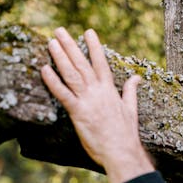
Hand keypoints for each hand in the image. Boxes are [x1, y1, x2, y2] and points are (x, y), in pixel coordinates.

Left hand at [41, 27, 153, 182]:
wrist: (122, 151)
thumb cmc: (126, 134)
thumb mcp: (131, 109)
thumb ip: (131, 91)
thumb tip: (138, 77)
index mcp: (110, 90)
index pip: (101, 63)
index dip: (94, 47)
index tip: (88, 32)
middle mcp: (98, 92)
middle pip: (83, 64)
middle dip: (71, 46)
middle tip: (60, 31)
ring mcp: (88, 101)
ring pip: (72, 74)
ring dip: (61, 57)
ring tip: (52, 42)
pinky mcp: (78, 113)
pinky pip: (63, 94)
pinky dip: (53, 81)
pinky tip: (44, 69)